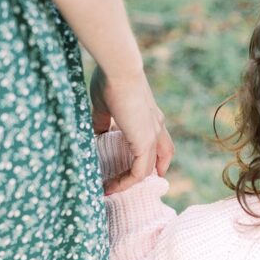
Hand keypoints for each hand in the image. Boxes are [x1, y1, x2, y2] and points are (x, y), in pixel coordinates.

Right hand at [90, 66, 173, 193]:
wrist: (119, 71)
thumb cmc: (110, 81)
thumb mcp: (105, 106)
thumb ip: (102, 122)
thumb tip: (95, 137)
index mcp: (150, 115)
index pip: (159, 140)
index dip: (153, 155)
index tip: (134, 165)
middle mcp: (157, 126)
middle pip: (163, 155)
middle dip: (152, 172)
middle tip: (131, 184)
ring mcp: (153, 135)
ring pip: (149, 168)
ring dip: (131, 181)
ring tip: (112, 189)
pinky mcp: (145, 142)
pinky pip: (139, 172)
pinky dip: (126, 182)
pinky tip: (110, 186)